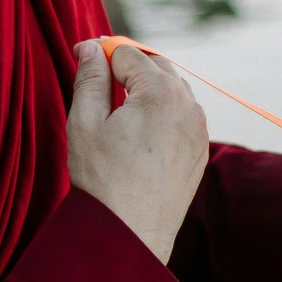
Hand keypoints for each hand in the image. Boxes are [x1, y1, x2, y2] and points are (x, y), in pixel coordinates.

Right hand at [68, 40, 208, 262]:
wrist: (130, 234)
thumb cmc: (103, 180)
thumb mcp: (85, 122)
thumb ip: (89, 77)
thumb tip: (91, 47)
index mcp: (161, 92)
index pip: (127, 53)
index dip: (101, 53)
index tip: (81, 59)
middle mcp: (188, 105)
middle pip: (155, 65)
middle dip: (127, 67)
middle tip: (98, 81)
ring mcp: (199, 129)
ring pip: (172, 90)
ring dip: (146, 89)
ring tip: (117, 109)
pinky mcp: (200, 150)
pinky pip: (182, 116)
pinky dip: (161, 113)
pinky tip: (138, 133)